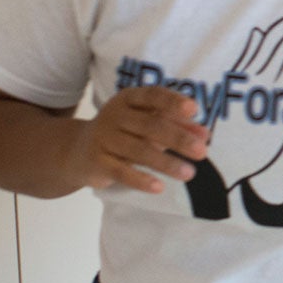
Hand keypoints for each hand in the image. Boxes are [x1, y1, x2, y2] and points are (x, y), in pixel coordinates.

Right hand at [70, 87, 210, 193]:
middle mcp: (114, 115)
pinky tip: (159, 187)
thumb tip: (205, 135)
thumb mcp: (148, 123)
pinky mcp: (96, 162)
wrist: (78, 151)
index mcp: (129, 99)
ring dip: (167, 162)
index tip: (194, 109)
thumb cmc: (124, 132)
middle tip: (202, 152)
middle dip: (178, 138)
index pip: (153, 95)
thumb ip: (177, 125)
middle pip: (151, 125)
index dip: (173, 101)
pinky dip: (141, 180)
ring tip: (190, 173)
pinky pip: (121, 171)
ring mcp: (103, 138)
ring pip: (139, 150)